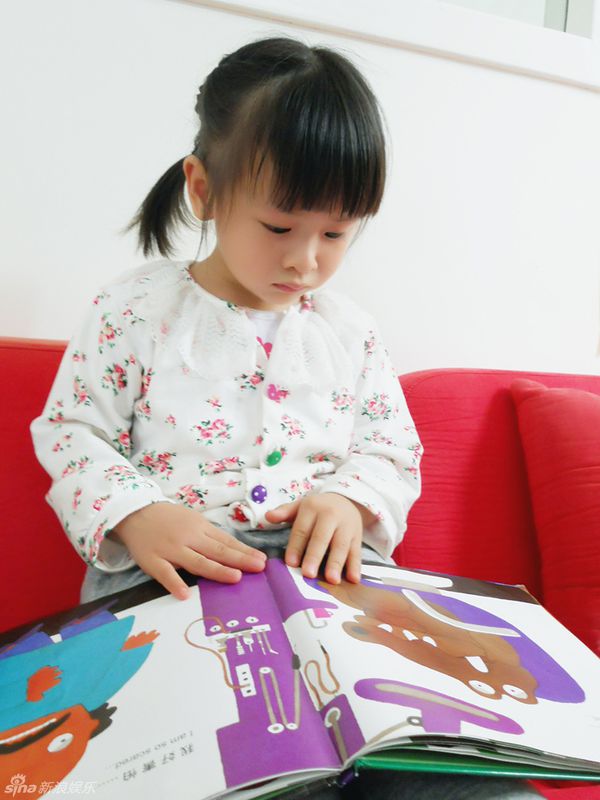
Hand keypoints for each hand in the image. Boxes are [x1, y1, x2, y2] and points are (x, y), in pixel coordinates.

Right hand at [112, 503, 266, 599]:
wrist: (135, 512)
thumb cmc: (169, 519)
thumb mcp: (192, 521)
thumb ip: (210, 537)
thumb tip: (234, 552)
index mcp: (200, 528)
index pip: (226, 541)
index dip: (244, 551)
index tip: (262, 561)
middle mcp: (188, 538)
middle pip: (217, 550)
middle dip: (239, 559)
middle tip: (258, 568)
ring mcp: (170, 550)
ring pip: (196, 561)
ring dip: (217, 570)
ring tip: (236, 577)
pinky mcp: (152, 561)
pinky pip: (165, 573)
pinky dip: (174, 583)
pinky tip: (185, 594)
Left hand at [265, 493, 372, 584]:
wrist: (346, 500)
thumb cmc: (318, 509)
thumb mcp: (301, 506)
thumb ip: (284, 512)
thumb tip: (268, 516)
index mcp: (312, 508)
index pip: (302, 529)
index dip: (296, 546)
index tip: (290, 563)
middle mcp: (330, 515)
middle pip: (321, 537)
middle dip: (315, 556)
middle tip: (308, 574)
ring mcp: (346, 526)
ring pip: (341, 545)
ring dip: (337, 563)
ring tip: (332, 580)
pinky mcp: (357, 536)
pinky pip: (356, 551)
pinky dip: (356, 566)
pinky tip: (353, 579)